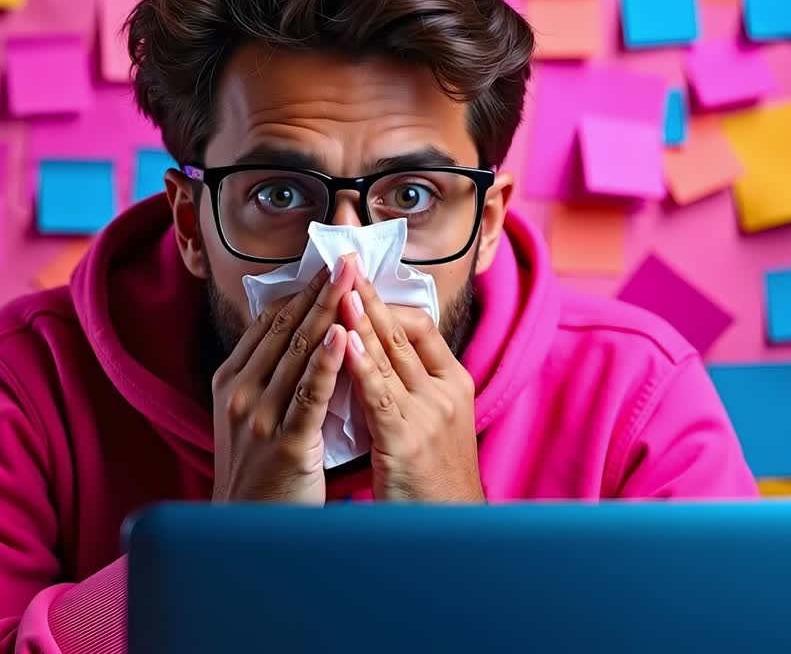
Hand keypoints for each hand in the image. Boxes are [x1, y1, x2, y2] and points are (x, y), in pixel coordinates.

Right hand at [210, 254, 358, 502]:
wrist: (245, 533)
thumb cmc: (259, 475)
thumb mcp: (252, 418)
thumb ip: (270, 380)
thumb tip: (303, 338)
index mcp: (230, 382)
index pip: (269, 324)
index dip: (300, 291)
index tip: (328, 264)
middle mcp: (239, 393)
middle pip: (286, 330)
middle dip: (319, 290)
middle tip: (347, 256)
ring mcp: (259, 417)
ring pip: (299, 354)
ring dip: (329, 312)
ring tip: (352, 279)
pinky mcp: (284, 443)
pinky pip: (309, 395)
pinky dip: (328, 363)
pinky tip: (344, 335)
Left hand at [339, 277, 483, 502]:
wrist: (450, 526)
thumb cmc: (431, 478)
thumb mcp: (427, 422)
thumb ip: (405, 387)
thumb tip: (371, 353)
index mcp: (452, 383)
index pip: (421, 326)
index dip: (388, 300)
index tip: (359, 279)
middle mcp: (445, 391)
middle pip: (403, 332)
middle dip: (370, 296)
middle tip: (345, 263)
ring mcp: (429, 413)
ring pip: (389, 356)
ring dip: (361, 319)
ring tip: (338, 288)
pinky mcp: (407, 438)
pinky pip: (378, 393)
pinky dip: (359, 364)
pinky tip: (340, 342)